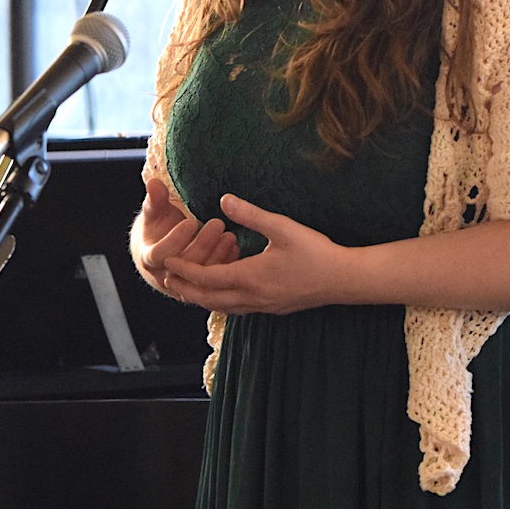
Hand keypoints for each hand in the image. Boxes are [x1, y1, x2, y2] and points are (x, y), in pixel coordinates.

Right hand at [136, 178, 239, 293]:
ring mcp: (183, 285)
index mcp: (149, 259)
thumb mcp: (154, 213)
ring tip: (230, 236)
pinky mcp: (199, 287)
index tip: (191, 222)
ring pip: (201, 278)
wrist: (159, 250)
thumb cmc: (157, 227)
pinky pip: (213, 281)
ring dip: (217, 256)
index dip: (175, 239)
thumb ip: (155, 200)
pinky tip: (236, 249)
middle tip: (218, 224)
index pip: (161, 254)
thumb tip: (153, 183)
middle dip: (202, 245)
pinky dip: (225, 265)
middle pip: (184, 266)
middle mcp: (165, 276)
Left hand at [163, 194, 344, 314]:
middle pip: (208, 299)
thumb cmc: (315, 251)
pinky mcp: (272, 308)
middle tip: (166, 278)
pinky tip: (224, 288)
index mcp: (250, 278)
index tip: (166, 262)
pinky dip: (222, 299)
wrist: (343, 280)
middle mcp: (252, 297)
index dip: (184, 270)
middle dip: (185, 289)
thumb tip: (223, 200)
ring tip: (188, 285)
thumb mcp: (281, 227)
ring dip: (202, 297)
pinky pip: (238, 308)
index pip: (206, 279)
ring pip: (223, 307)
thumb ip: (250, 215)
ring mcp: (263, 306)